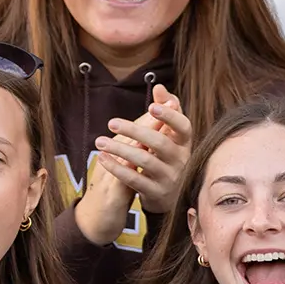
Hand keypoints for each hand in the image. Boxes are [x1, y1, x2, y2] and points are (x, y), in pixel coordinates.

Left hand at [96, 85, 191, 213]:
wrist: (170, 197)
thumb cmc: (167, 158)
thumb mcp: (171, 136)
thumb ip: (167, 109)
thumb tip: (159, 87)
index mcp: (184, 143)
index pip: (184, 127)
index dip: (170, 116)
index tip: (151, 106)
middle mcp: (181, 160)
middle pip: (160, 143)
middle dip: (135, 131)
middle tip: (111, 122)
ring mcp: (170, 178)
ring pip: (145, 162)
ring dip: (121, 149)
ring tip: (100, 141)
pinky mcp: (156, 193)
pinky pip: (134, 180)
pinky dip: (117, 169)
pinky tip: (103, 158)